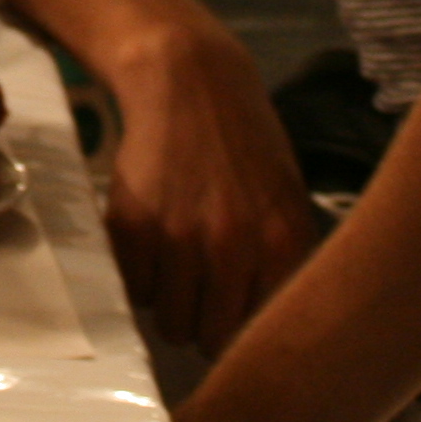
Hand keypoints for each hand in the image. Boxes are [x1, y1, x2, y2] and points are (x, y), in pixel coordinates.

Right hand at [104, 26, 319, 355]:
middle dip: (205, 325)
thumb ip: (285, 264)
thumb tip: (271, 328)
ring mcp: (178, 237)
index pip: (262, 333)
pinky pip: (133, 289)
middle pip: (210, 339)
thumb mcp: (287, 200)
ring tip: (178, 266)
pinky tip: (154, 244)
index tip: (237, 322)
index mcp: (281, 243)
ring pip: (169, 321)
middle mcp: (232, 246)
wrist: (190, 82)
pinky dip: (140, 277)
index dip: (247, 334)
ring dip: (171, 304)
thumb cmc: (244, 143)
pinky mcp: (132, 226)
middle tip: (203, 296)